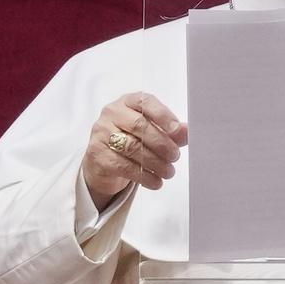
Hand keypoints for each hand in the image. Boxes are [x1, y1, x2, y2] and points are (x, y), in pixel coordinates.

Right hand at [82, 92, 187, 209]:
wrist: (103, 161)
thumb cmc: (133, 140)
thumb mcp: (153, 131)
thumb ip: (171, 131)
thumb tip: (187, 131)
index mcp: (127, 102)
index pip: (145, 101)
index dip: (162, 114)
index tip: (176, 129)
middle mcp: (112, 114)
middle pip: (139, 126)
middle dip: (161, 143)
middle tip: (175, 156)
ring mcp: (101, 133)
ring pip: (132, 147)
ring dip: (155, 162)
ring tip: (169, 172)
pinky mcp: (97, 155)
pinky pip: (124, 166)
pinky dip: (144, 176)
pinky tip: (156, 181)